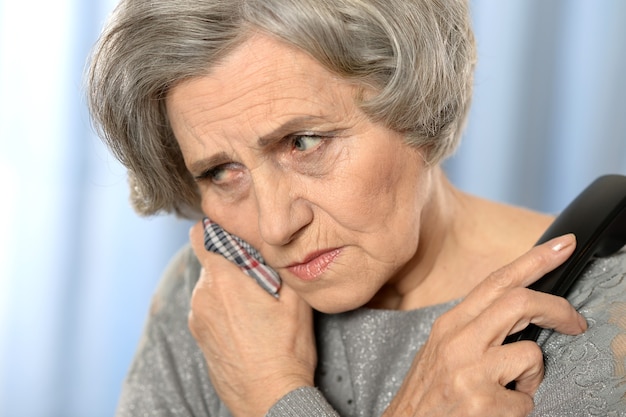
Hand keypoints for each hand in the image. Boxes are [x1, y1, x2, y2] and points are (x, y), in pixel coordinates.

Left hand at [187, 221, 316, 416]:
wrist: (269, 398)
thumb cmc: (285, 350)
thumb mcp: (295, 300)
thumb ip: (278, 265)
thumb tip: (273, 244)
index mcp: (223, 280)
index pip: (200, 235)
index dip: (216, 230)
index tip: (236, 236)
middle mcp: (202, 296)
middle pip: (210, 262)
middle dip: (232, 263)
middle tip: (259, 276)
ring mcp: (197, 319)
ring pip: (210, 287)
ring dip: (228, 288)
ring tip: (256, 306)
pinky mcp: (199, 337)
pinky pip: (208, 309)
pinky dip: (223, 309)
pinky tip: (247, 325)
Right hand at [383, 234, 586, 416]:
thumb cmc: (429, 391)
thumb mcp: (445, 348)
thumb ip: (477, 327)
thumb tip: (519, 310)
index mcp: (451, 324)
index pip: (497, 281)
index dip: (534, 260)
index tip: (563, 246)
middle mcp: (458, 340)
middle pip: (519, 302)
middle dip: (558, 309)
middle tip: (575, 322)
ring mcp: (469, 370)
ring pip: (531, 352)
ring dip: (533, 375)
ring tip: (513, 388)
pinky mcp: (481, 401)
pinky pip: (526, 399)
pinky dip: (520, 407)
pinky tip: (498, 410)